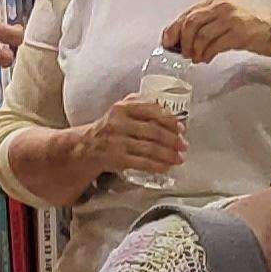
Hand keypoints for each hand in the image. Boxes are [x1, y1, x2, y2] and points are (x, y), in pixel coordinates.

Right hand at [73, 93, 190, 176]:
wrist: (86, 146)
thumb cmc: (109, 128)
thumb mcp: (120, 111)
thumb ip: (139, 104)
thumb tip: (167, 108)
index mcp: (122, 108)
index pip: (151, 110)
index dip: (169, 119)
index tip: (181, 127)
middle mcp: (118, 123)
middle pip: (153, 131)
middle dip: (173, 140)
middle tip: (184, 146)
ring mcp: (117, 141)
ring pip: (150, 148)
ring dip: (168, 155)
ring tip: (179, 158)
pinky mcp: (116, 158)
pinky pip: (142, 163)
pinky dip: (157, 166)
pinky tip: (166, 167)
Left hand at [164, 0, 270, 63]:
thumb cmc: (254, 28)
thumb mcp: (227, 20)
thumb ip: (207, 24)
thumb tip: (183, 39)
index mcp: (217, 0)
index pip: (188, 13)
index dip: (174, 29)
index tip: (168, 41)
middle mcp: (222, 6)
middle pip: (191, 22)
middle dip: (182, 41)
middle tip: (182, 53)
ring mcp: (231, 19)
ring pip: (200, 35)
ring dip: (194, 50)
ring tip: (195, 58)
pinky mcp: (239, 33)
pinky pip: (214, 45)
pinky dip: (206, 54)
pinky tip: (206, 59)